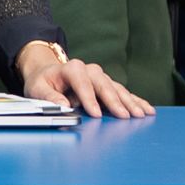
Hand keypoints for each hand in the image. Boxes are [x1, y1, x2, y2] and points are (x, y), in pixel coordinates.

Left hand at [16, 43, 153, 119]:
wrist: (49, 74)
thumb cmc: (43, 82)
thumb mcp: (38, 89)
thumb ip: (50, 97)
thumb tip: (63, 106)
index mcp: (71, 69)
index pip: (82, 83)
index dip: (89, 98)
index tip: (96, 114)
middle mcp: (89, 70)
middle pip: (104, 85)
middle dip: (115, 101)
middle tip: (125, 116)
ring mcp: (101, 77)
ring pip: (117, 89)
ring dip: (130, 102)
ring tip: (141, 114)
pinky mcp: (107, 85)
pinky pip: (124, 93)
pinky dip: (136, 101)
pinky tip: (147, 109)